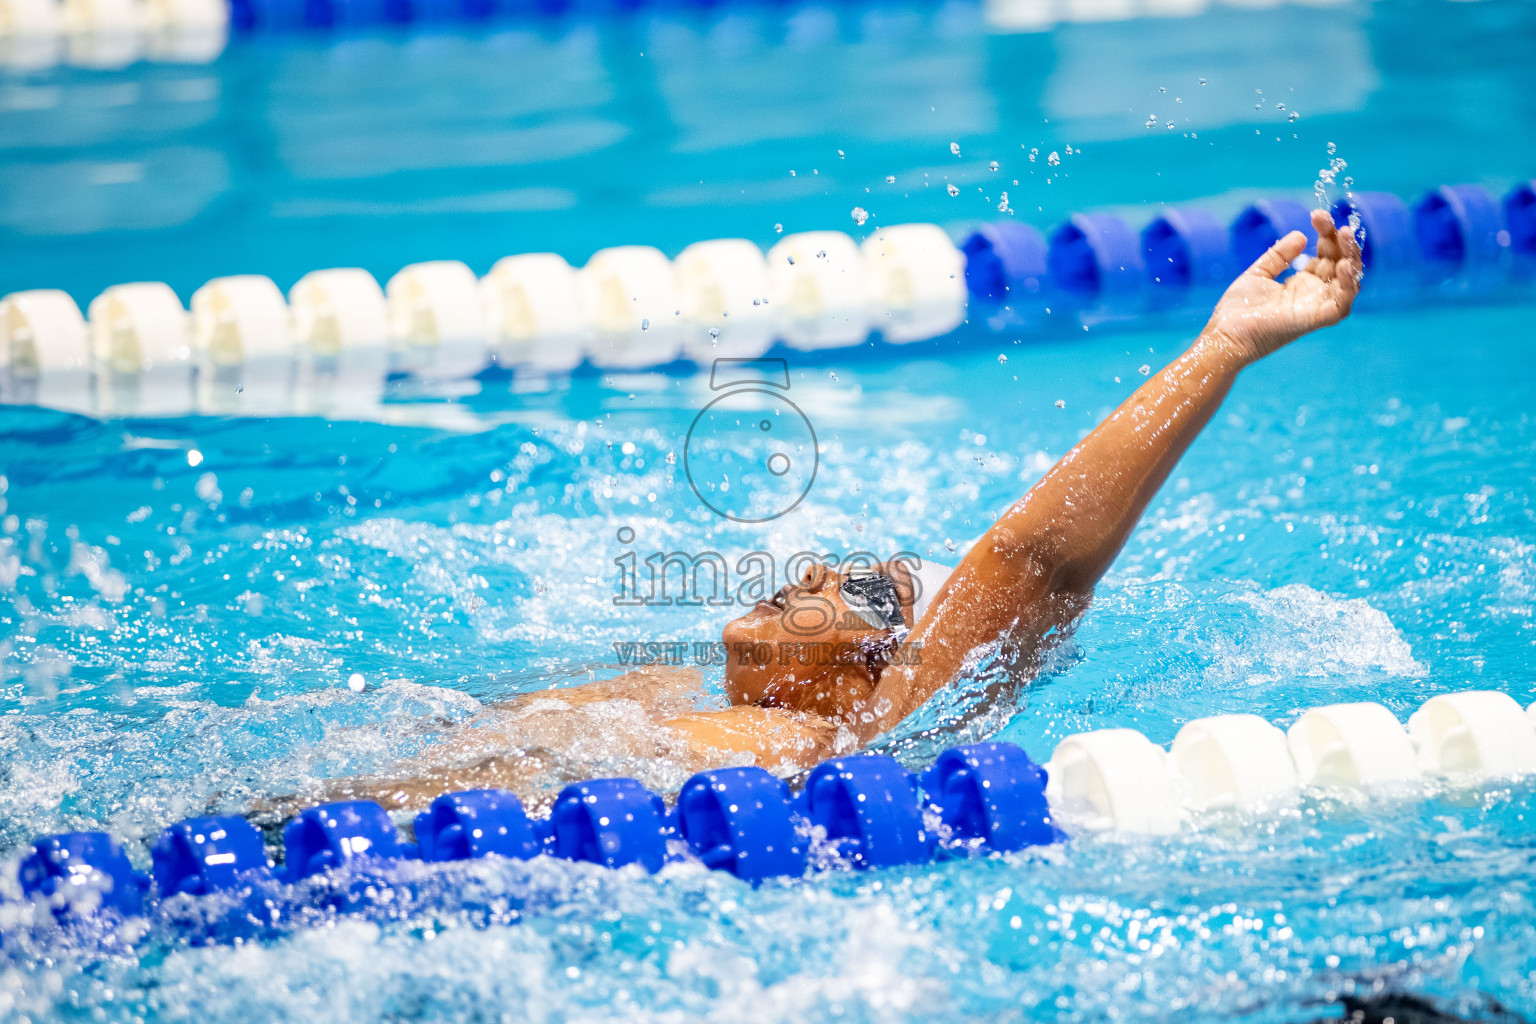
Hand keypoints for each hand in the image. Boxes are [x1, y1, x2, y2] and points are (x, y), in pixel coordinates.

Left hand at [1206, 208, 1361, 363]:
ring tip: (1344, 235)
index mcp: (1302, 283)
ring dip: (1351, 256)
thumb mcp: (1258, 274)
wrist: (1224, 334)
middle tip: (1325, 218)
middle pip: (1339, 262)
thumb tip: (1301, 235)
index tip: (1316, 215)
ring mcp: (1315, 307)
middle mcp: (1313, 294)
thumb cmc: (1238, 310)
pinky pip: (1342, 305)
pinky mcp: (1314, 320)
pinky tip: (1343, 265)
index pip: (1326, 254)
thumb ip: (1278, 256)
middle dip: (1338, 238)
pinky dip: (1348, 286)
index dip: (1326, 233)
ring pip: (1349, 281)